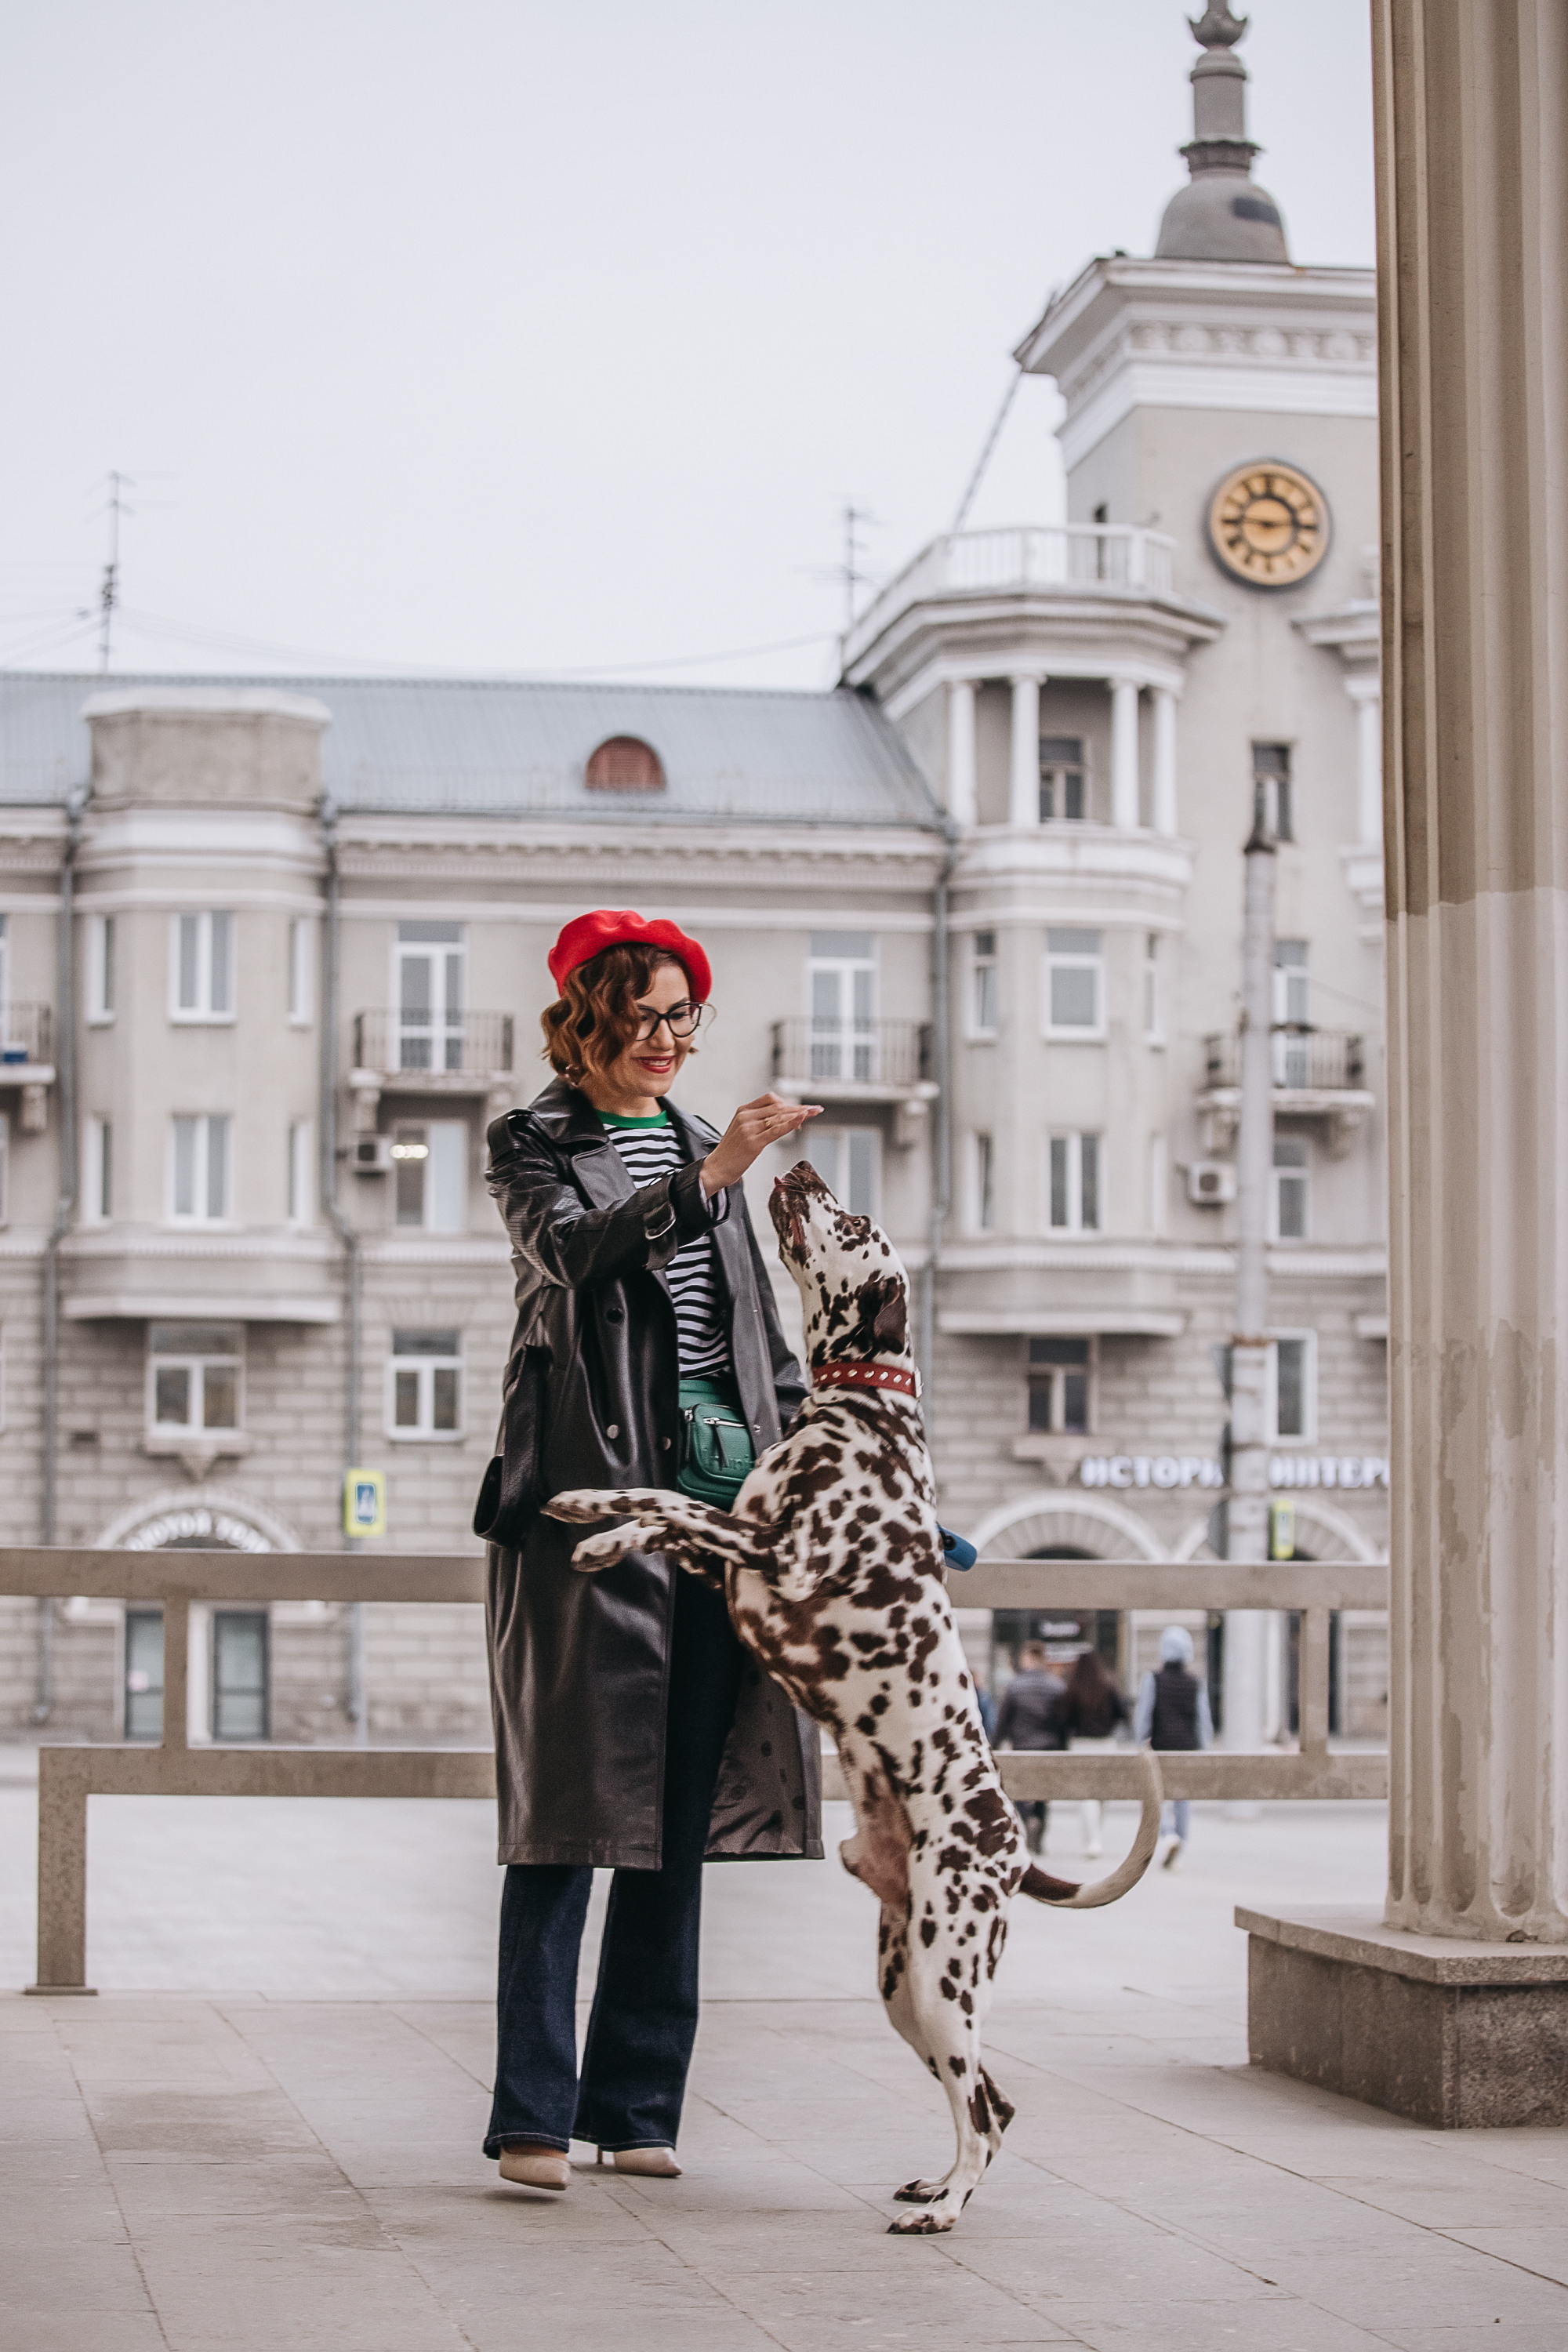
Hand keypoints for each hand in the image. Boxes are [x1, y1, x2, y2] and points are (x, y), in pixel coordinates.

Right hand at [701, 1093, 821, 1195]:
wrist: (717, 1168)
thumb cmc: (731, 1153)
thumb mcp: (743, 1130)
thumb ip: (759, 1122)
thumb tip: (782, 1120)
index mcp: (743, 1111)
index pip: (770, 1099)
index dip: (789, 1102)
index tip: (803, 1108)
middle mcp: (746, 1116)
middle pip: (778, 1106)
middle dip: (799, 1107)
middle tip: (815, 1109)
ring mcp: (749, 1128)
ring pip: (779, 1116)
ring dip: (800, 1114)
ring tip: (813, 1113)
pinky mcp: (753, 1142)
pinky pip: (776, 1130)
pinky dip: (791, 1124)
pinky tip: (801, 1121)